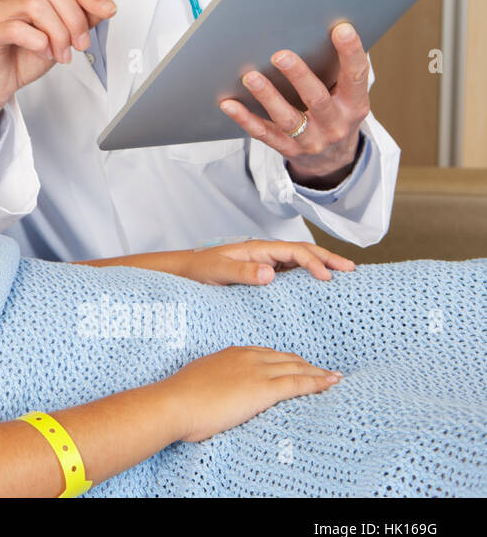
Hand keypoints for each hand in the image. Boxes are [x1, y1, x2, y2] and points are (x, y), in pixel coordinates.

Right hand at [0, 0, 116, 119]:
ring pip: (35, 5)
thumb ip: (80, 17)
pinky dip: (37, 42)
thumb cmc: (22, 55)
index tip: (108, 10)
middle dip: (73, 17)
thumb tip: (104, 7)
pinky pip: (17, 28)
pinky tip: (42, 52)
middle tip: (79, 43)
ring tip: (60, 53)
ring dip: (57, 33)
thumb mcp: (60, 35)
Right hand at [163, 346, 342, 442]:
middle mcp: (247, 357)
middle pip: (286, 358)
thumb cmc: (180, 397)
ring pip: (296, 368)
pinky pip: (298, 383)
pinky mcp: (263, 389)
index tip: (296, 366)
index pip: (267, 355)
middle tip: (322, 372)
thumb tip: (217, 391)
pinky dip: (318, 382)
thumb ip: (214, 381)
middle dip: (306, 365)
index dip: (285, 360)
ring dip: (317, 373)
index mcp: (231, 354)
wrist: (175, 403)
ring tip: (333, 377)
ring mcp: (256, 371)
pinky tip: (331, 383)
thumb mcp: (199, 380)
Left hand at [175, 238, 355, 283]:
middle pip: (303, 252)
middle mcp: (265, 254)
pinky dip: (309, 277)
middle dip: (327, 258)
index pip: (293, 251)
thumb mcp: (219, 272)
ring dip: (321, 266)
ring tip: (344, 276)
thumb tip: (272, 272)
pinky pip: (292, 273)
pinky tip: (320, 287)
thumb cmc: (200, 270)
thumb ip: (243, 272)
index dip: (312, 262)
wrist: (185, 272)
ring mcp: (266, 263)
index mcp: (258, 249)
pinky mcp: (264, 275)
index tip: (327, 277)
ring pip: (300, 262)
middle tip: (350, 270)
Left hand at [219, 22, 369, 187]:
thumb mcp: (347, 96)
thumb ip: (337, 70)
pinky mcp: (287, 149)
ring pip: (287, 118)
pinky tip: (229, 104)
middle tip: (280, 54)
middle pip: (317, 99)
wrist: (333, 159)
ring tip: (250, 77)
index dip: (351, 52)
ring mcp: (310, 140)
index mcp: (354, 105)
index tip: (341, 29)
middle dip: (298, 76)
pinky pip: (263, 133)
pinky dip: (245, 118)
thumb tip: (320, 29)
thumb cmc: (336, 112)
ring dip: (268, 97)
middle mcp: (335, 124)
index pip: (356, 76)